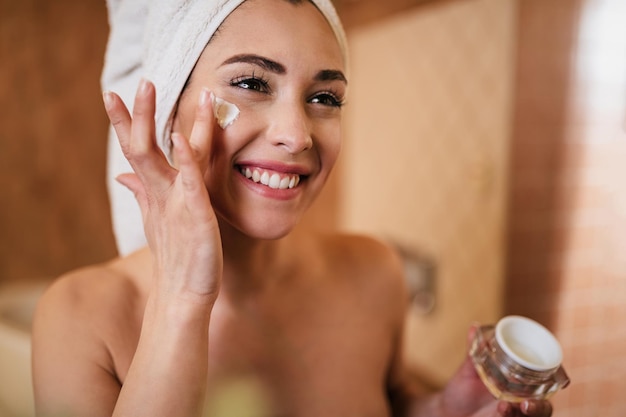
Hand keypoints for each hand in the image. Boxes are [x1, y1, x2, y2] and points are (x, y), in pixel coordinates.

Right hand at [103, 79, 221, 302]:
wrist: (185, 294)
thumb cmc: (177, 256)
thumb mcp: (158, 220)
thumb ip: (143, 194)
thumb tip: (123, 176)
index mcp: (156, 192)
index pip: (137, 151)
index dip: (126, 124)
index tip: (113, 96)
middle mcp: (161, 193)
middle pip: (142, 147)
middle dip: (137, 115)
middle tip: (139, 83)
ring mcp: (175, 202)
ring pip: (160, 155)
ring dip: (154, 122)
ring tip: (153, 89)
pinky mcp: (195, 213)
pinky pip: (189, 181)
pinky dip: (185, 158)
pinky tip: (181, 138)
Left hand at [438, 326, 552, 416]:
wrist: (447, 411)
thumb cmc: (462, 391)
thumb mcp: (469, 370)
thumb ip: (474, 351)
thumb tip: (474, 326)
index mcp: (520, 387)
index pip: (546, 385)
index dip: (557, 382)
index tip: (559, 377)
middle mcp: (521, 403)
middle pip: (544, 408)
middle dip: (540, 407)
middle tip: (527, 403)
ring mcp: (513, 415)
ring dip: (525, 414)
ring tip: (505, 406)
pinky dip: (508, 416)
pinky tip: (501, 409)